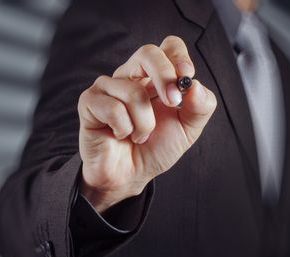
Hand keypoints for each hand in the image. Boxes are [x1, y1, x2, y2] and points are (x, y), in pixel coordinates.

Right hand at [77, 36, 216, 211]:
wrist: (130, 175)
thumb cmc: (156, 147)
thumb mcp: (188, 129)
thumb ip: (200, 107)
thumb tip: (195, 85)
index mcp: (157, 76)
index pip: (169, 47)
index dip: (179, 57)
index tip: (187, 78)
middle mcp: (132, 75)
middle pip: (148, 52)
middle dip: (165, 77)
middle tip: (172, 104)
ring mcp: (109, 87)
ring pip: (134, 91)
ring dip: (145, 123)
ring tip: (141, 135)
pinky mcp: (90, 102)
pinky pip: (113, 108)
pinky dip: (125, 129)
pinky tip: (121, 135)